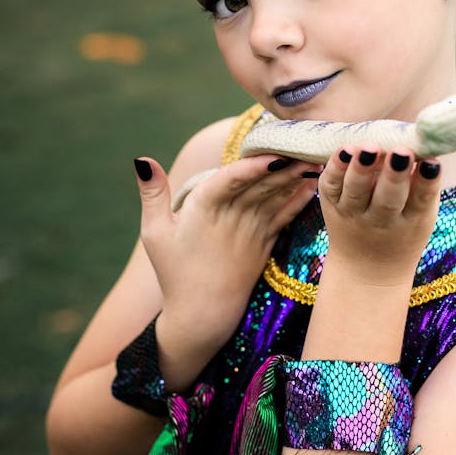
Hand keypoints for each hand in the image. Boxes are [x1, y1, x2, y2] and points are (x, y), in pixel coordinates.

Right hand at [133, 154, 321, 373]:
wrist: (202, 314)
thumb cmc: (174, 271)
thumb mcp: (155, 232)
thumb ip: (152, 193)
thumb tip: (142, 159)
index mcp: (204, 209)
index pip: (231, 180)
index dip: (253, 166)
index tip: (274, 153)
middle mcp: (232, 218)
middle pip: (261, 183)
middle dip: (284, 162)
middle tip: (304, 141)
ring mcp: (252, 231)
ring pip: (276, 196)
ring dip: (296, 176)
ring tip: (313, 156)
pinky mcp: (265, 243)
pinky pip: (285, 216)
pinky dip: (299, 198)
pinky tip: (312, 182)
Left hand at [318, 149, 440, 289]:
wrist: (367, 268)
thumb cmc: (402, 228)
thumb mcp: (421, 215)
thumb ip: (423, 183)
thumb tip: (426, 142)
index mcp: (412, 220)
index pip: (421, 200)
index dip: (426, 181)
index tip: (430, 162)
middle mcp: (381, 221)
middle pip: (388, 199)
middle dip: (394, 174)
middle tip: (401, 152)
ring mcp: (353, 214)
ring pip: (356, 192)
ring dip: (362, 169)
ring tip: (368, 148)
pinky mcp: (331, 205)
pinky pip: (330, 186)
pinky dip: (334, 168)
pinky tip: (344, 149)